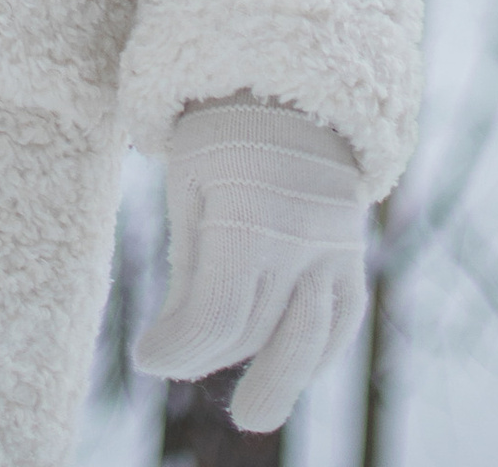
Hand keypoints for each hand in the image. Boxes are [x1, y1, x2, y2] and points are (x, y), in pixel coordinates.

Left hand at [133, 101, 367, 437]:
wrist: (291, 83)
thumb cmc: (222, 132)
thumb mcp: (189, 185)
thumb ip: (188, 271)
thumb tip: (172, 352)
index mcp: (250, 213)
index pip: (216, 314)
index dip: (177, 349)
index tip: (146, 357)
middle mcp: (300, 238)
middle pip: (257, 329)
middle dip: (209, 358)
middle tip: (175, 366)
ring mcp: (334, 250)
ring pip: (308, 338)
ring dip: (276, 380)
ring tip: (251, 415)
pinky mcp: (351, 256)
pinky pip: (339, 322)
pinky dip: (314, 353)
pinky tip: (289, 371)